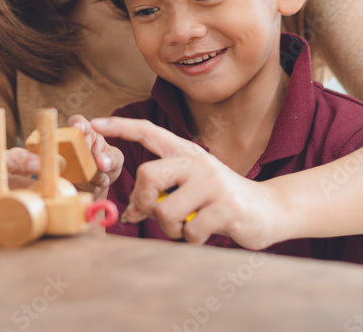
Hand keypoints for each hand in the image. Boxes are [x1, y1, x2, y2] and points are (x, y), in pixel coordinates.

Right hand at [68, 114, 123, 199]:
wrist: (100, 185)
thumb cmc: (107, 163)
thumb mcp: (116, 158)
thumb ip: (113, 157)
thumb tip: (103, 162)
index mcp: (84, 132)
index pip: (77, 122)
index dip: (77, 123)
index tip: (80, 127)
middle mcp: (68, 143)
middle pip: (69, 147)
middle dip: (86, 160)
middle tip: (100, 168)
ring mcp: (60, 160)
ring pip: (68, 167)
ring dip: (87, 177)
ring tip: (100, 180)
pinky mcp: (58, 178)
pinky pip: (67, 182)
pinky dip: (83, 187)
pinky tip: (93, 187)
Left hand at [90, 116, 288, 249]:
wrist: (269, 210)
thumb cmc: (219, 201)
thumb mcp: (189, 191)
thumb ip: (159, 195)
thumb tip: (128, 214)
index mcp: (186, 153)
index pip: (148, 131)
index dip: (119, 127)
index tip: (93, 123)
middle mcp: (197, 162)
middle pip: (147, 174)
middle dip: (142, 200)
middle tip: (151, 212)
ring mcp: (212, 183)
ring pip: (165, 211)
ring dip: (170, 229)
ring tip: (187, 226)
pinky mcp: (226, 207)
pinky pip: (190, 231)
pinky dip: (192, 239)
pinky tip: (207, 232)